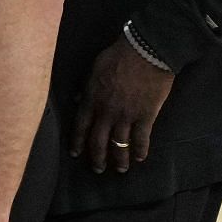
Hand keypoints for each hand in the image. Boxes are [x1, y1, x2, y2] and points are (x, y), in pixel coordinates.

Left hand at [72, 35, 174, 173]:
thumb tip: (78, 99)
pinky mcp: (146, 116)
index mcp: (91, 99)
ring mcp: (126, 116)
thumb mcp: (94, 69)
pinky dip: (141, 150)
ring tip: (120, 170)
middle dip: (97, 157)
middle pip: (98, 141)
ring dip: (119, 160)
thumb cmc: (118, 56)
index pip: (80, 126)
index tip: (75, 154)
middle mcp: (106, 112)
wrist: (146, 52)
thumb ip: (86, 87)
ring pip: (120, 144)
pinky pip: (142, 138)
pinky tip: (141, 158)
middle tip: (97, 169)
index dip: (77, 142)